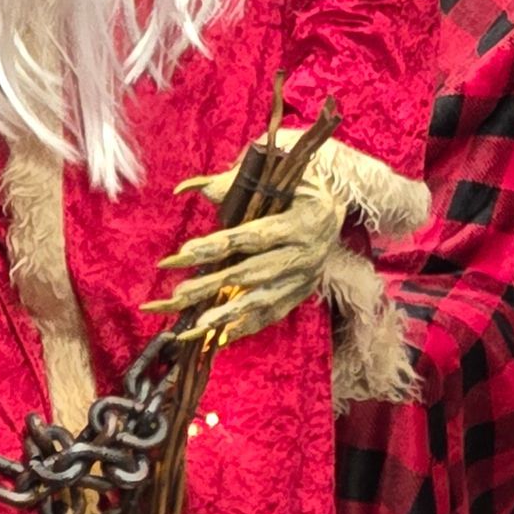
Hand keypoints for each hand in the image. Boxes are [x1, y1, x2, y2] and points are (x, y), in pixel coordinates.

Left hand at [143, 157, 344, 343]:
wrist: (337, 204)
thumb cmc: (297, 184)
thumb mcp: (273, 174)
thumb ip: (228, 183)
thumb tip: (184, 189)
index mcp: (302, 222)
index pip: (252, 238)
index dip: (215, 247)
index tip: (180, 255)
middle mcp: (306, 254)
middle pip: (252, 273)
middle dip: (212, 285)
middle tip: (177, 295)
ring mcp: (305, 278)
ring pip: (262, 301)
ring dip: (227, 314)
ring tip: (195, 325)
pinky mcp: (301, 294)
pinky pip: (272, 315)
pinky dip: (245, 327)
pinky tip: (217, 339)